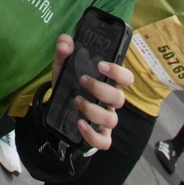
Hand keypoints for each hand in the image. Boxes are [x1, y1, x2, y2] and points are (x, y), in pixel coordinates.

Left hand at [49, 35, 131, 149]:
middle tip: (83, 81)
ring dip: (93, 110)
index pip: (126, 78)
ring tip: (77, 101)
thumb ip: (64, 50)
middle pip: (120, 99)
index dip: (118, 72)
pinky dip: (92, 134)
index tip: (101, 65)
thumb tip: (65, 43)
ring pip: (111, 120)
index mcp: (108, 83)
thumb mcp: (63, 65)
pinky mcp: (99, 136)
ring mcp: (106, 120)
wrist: (57, 108)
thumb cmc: (68, 84)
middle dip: (101, 90)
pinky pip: (104, 141)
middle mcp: (110, 102)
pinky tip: (79, 124)